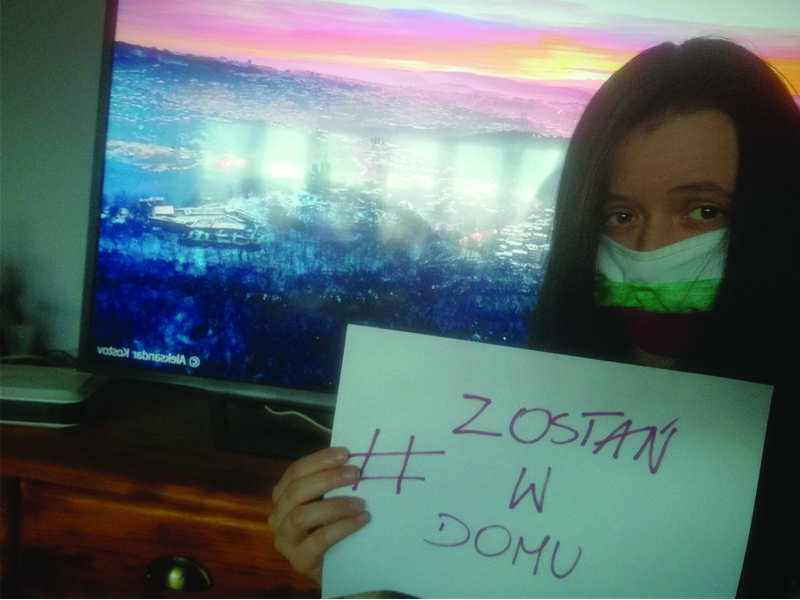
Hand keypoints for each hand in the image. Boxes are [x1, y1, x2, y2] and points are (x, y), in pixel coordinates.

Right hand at [268, 447, 369, 583]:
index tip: (344, 454)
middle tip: (355, 473)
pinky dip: (342, 527)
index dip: (319, 460)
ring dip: (334, 505)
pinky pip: (319, 540)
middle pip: (295, 492)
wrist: (336, 568)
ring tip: (360, 503)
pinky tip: (361, 520)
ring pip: (301, 516)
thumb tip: (351, 459)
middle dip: (327, 479)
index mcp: (282, 497)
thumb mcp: (326, 501)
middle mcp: (277, 517)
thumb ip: (331, 483)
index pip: (294, 472)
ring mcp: (285, 541)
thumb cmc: (331, 526)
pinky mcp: (299, 560)